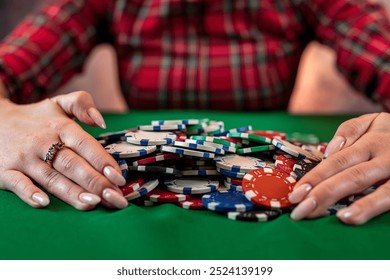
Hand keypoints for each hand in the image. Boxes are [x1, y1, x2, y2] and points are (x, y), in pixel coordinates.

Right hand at [0, 91, 126, 209]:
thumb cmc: (34, 118)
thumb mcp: (58, 103)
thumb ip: (82, 103)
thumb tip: (101, 122)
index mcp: (59, 127)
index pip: (85, 145)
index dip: (103, 161)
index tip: (119, 178)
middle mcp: (42, 143)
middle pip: (72, 165)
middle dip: (96, 182)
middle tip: (116, 198)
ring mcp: (24, 158)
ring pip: (51, 178)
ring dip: (73, 192)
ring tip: (94, 204)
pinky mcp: (5, 171)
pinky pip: (18, 184)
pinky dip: (29, 193)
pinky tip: (44, 203)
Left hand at [289, 112, 389, 224]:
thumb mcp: (374, 121)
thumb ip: (350, 130)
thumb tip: (330, 150)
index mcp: (371, 138)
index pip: (336, 160)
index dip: (314, 177)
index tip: (294, 194)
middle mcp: (384, 152)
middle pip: (348, 173)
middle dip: (320, 192)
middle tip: (298, 210)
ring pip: (369, 184)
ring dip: (343, 200)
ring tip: (319, 212)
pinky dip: (371, 206)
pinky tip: (350, 216)